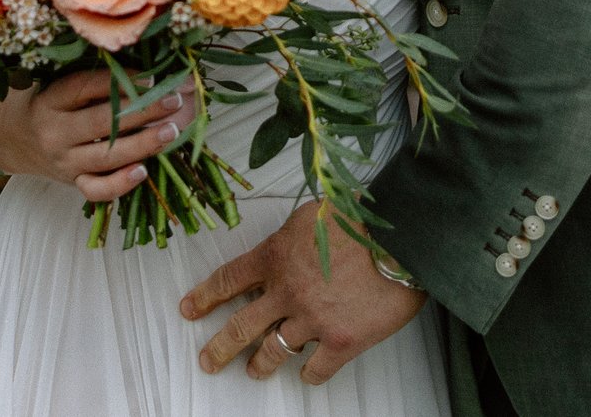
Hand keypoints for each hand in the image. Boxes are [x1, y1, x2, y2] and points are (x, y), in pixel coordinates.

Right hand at [0, 68, 192, 201]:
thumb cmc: (48, 101)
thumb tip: (148, 62)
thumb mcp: (59, 82)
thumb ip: (94, 75)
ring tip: (171, 131)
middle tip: (173, 100)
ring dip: (142, 144)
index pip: (87, 87)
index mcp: (51, 100)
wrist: (12, 138)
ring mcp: (64, 161)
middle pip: (102, 122)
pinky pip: (97, 190)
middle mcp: (55, 132)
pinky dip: (120, 184)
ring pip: (105, 156)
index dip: (122, 81)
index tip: (154, 75)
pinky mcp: (73, 182)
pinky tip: (144, 171)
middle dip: (142, 111)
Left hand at [180, 202, 425, 384]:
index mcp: (275, 257)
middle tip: (207, 361)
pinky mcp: (341, 341)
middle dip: (219, 348)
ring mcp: (312, 320)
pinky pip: (316, 369)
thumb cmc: (362, 220)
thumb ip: (290, 237)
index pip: (229, 280)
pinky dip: (309, 374)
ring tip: (254, 372)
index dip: (205, 296)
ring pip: (274, 352)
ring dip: (260, 365)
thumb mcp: (312, 215)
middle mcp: (287, 292)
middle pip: (240, 327)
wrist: (401, 239)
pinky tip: (307, 374)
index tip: (189, 309)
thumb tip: (284, 248)